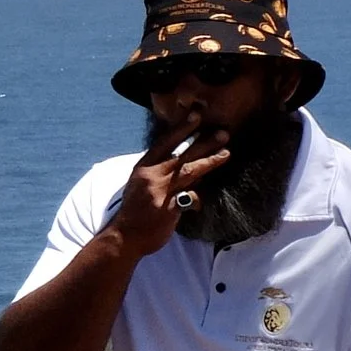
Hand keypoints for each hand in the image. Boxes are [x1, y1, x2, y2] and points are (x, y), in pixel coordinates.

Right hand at [109, 114, 235, 257]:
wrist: (125, 235)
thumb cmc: (135, 209)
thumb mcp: (141, 184)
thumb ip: (162, 172)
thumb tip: (188, 162)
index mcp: (143, 168)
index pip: (164, 143)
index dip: (181, 129)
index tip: (196, 116)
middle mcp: (152, 176)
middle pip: (182, 155)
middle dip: (204, 143)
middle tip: (223, 133)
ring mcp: (161, 192)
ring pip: (190, 172)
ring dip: (210, 161)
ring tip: (226, 154)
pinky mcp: (170, 209)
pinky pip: (190, 198)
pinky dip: (197, 198)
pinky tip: (199, 200)